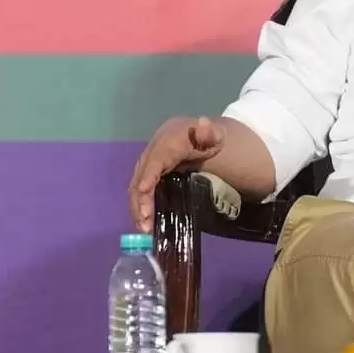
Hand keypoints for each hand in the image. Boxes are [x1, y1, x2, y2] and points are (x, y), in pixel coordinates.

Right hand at [127, 116, 224, 231]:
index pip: (156, 158)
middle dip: (140, 199)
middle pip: (141, 174)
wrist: (202, 135)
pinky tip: (144, 221)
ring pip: (136, 184)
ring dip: (137, 206)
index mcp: (169, 140)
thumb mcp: (217, 136)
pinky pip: (139, 188)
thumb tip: (203, 123)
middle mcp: (154, 150)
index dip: (148, 174)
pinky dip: (139, 205)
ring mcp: (149, 161)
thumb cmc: (211, 140)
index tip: (143, 190)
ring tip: (144, 228)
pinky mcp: (148, 171)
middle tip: (145, 225)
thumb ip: (210, 132)